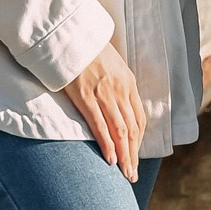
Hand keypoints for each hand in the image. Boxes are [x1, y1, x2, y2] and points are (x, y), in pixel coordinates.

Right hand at [62, 36, 147, 177]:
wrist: (72, 35)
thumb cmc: (88, 50)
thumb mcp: (111, 65)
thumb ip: (117, 84)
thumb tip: (117, 103)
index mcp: (128, 83)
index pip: (139, 119)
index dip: (139, 141)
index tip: (135, 156)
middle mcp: (121, 91)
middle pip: (132, 129)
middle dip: (133, 154)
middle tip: (132, 174)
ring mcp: (104, 95)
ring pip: (120, 131)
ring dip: (125, 155)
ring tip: (125, 173)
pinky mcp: (86, 97)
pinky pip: (100, 125)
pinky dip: (107, 144)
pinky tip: (110, 159)